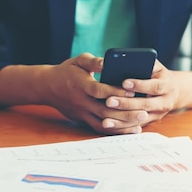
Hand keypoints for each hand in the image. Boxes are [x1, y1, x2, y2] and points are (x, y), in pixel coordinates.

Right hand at [0, 53, 149, 134]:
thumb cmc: (67, 71)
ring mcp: (82, 113)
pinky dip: (115, 131)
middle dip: (125, 112)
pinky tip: (130, 130)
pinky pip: (100, 128)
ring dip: (123, 125)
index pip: (100, 90)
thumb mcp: (78, 61)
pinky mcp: (83, 120)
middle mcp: (82, 101)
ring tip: (141, 123)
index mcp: (81, 85)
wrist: (47, 87)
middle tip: (144, 112)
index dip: (116, 92)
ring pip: (104, 122)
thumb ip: (93, 61)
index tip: (133, 91)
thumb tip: (107, 62)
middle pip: (105, 110)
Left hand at [101, 60, 191, 126]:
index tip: (124, 82)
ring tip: (105, 119)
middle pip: (146, 105)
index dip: (140, 85)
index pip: (154, 86)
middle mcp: (164, 102)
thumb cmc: (160, 76)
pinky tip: (109, 125)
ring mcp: (158, 114)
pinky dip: (122, 127)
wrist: (175, 92)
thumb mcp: (157, 67)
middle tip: (109, 101)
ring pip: (140, 119)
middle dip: (126, 103)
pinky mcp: (151, 122)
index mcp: (167, 86)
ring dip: (122, 120)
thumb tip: (126, 60)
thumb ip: (146, 63)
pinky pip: (136, 126)